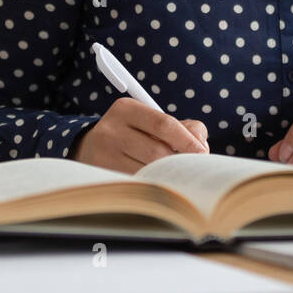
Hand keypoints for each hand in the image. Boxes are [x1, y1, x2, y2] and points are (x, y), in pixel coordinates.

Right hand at [70, 97, 207, 173]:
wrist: (90, 146)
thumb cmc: (133, 134)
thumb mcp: (151, 121)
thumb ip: (183, 127)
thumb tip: (201, 145)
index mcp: (126, 109)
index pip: (163, 123)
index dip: (186, 140)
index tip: (202, 153)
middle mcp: (111, 129)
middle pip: (156, 151)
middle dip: (180, 162)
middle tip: (193, 169)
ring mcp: (103, 154)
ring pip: (147, 170)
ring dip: (168, 175)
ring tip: (179, 176)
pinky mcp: (102, 175)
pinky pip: (136, 183)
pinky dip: (154, 184)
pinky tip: (161, 183)